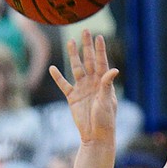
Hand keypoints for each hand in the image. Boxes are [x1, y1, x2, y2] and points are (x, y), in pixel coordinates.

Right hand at [49, 30, 117, 146]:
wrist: (95, 136)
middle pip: (88, 60)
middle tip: (85, 31)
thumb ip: (107, 85)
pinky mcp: (72, 98)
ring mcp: (82, 89)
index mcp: (103, 83)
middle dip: (86, 46)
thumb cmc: (105, 120)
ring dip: (73, 56)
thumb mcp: (107, 101)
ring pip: (76, 68)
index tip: (98, 36)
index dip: (100, 49)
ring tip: (70, 42)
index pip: (101, 62)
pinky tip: (52, 68)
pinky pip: (63, 85)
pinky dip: (58, 77)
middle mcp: (92, 83)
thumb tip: (113, 69)